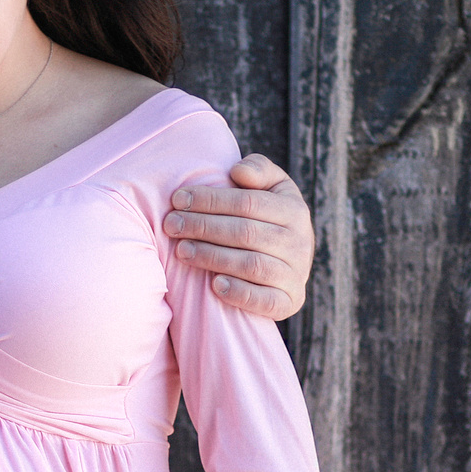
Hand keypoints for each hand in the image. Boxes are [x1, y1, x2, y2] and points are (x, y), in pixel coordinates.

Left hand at [164, 154, 313, 318]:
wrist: (288, 265)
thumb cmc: (267, 218)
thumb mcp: (271, 187)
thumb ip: (258, 169)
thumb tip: (238, 172)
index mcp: (294, 210)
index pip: (249, 203)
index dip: (211, 200)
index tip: (177, 199)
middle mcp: (299, 242)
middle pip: (246, 232)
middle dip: (203, 227)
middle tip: (171, 225)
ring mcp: (295, 274)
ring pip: (252, 265)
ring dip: (212, 257)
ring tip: (181, 250)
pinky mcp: (289, 302)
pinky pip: (266, 301)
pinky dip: (240, 293)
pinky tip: (214, 285)